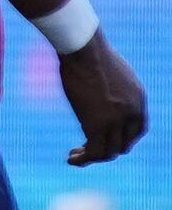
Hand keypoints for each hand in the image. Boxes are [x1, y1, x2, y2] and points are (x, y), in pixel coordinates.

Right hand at [61, 33, 147, 165]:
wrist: (84, 49)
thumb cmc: (89, 53)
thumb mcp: (110, 71)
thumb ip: (112, 88)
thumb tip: (100, 92)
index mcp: (138, 99)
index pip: (137, 130)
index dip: (123, 139)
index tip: (105, 140)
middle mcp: (131, 112)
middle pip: (124, 144)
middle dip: (106, 150)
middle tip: (85, 148)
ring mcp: (116, 120)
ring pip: (109, 152)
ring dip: (92, 157)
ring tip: (75, 156)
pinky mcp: (97, 124)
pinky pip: (94, 151)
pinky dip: (84, 159)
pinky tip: (72, 159)